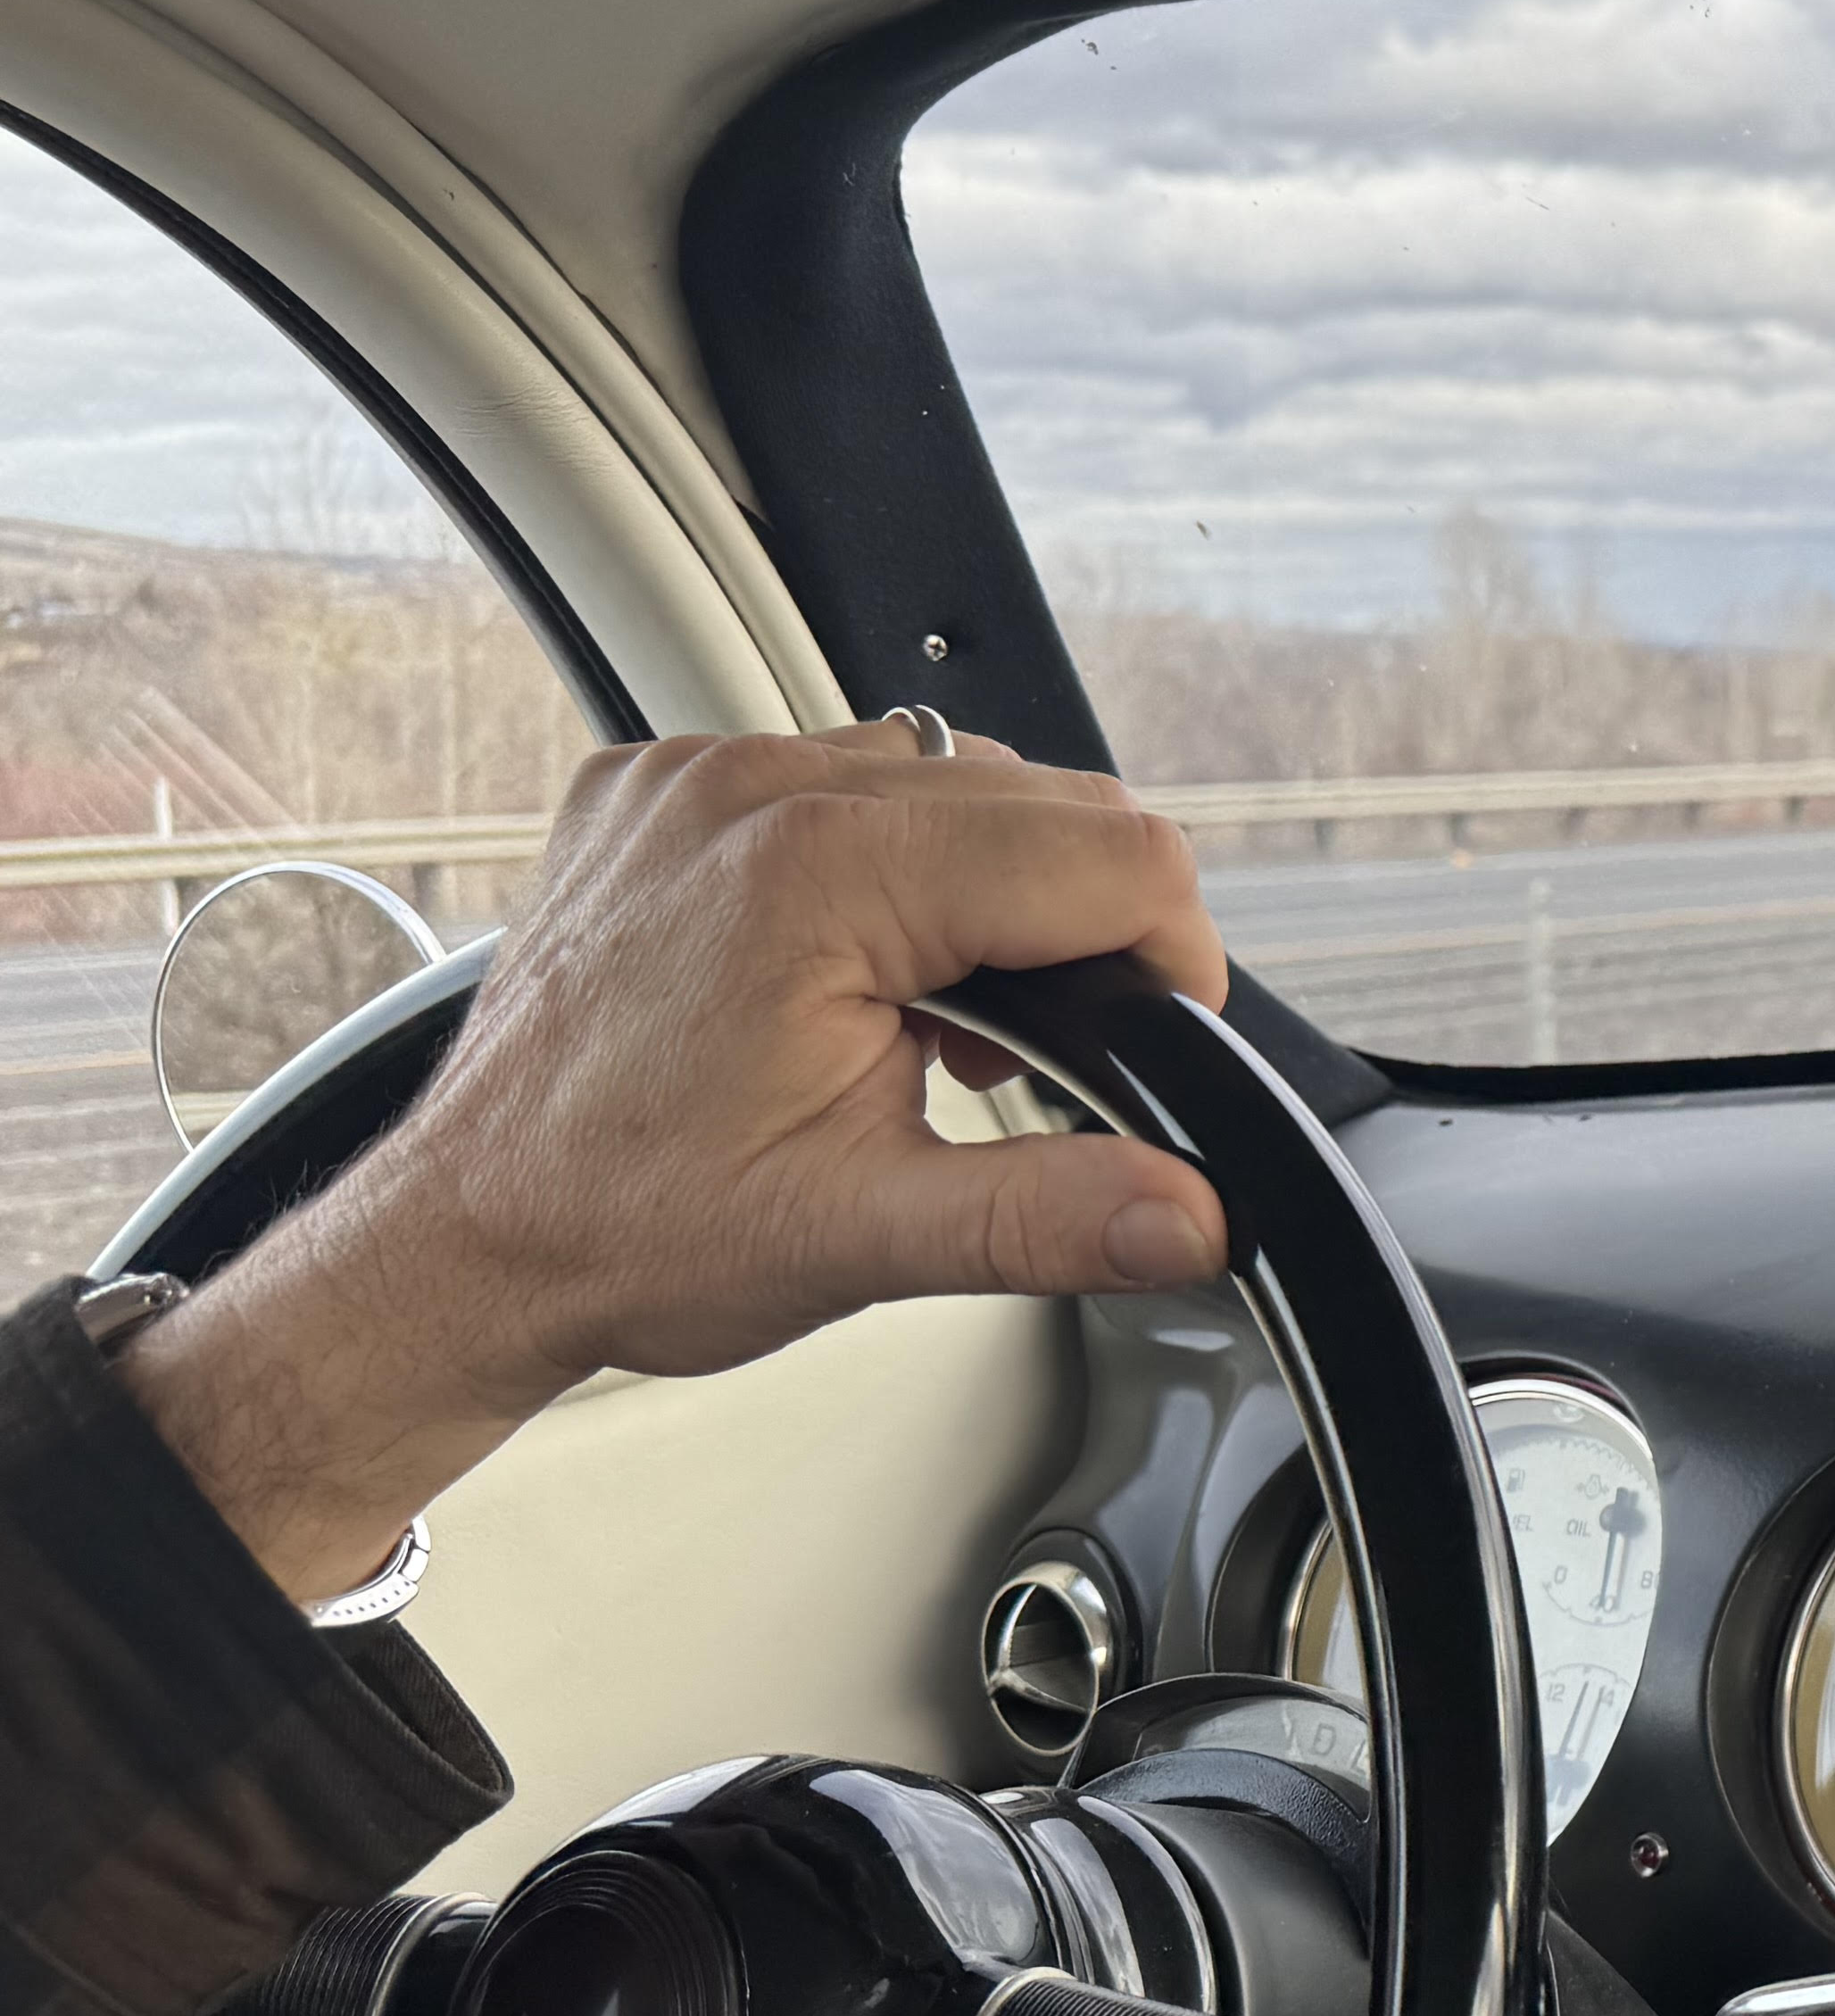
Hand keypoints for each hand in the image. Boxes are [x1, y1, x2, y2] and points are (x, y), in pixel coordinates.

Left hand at [118, 724, 1230, 1610]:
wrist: (462, 1240)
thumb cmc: (621, 1228)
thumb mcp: (864, 1235)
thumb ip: (1051, 1213)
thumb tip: (1191, 1212)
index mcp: (819, 871)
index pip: (1107, 853)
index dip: (1170, 956)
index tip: (1153, 1039)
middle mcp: (753, 789)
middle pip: (1045, 799)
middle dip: (1083, 927)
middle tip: (1038, 1056)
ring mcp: (697, 779)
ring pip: (953, 776)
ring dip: (991, 889)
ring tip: (940, 1021)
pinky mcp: (663, 792)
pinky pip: (842, 777)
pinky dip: (887, 863)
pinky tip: (857, 970)